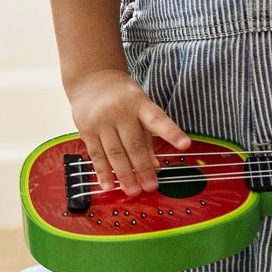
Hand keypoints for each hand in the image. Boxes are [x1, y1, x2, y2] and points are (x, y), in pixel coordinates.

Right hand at [65, 67, 187, 197]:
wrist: (91, 80)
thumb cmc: (122, 97)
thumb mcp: (140, 108)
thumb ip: (148, 137)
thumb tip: (155, 166)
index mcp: (140, 104)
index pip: (158, 120)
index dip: (172, 133)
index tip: (185, 145)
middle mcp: (120, 112)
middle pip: (133, 145)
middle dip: (142, 168)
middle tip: (151, 187)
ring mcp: (101, 121)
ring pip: (114, 152)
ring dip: (123, 174)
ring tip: (132, 191)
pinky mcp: (86, 129)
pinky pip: (95, 154)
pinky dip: (102, 171)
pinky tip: (108, 185)